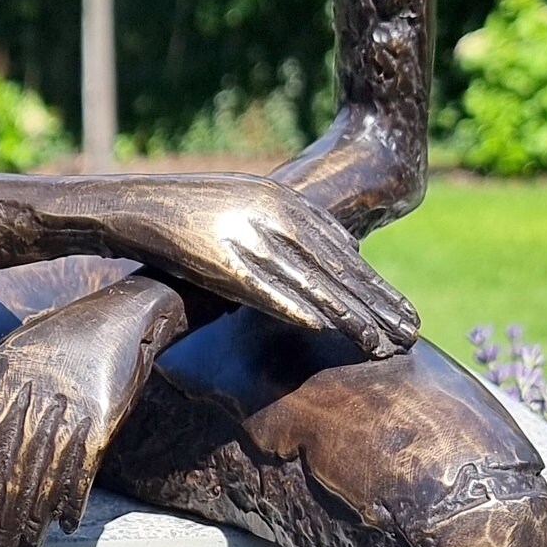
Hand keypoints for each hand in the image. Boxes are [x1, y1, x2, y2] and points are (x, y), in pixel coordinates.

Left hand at [0, 279, 185, 546]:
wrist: (117, 316)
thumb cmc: (51, 344)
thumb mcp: (1, 362)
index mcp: (0, 383)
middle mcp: (30, 396)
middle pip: (8, 473)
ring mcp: (67, 408)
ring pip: (42, 478)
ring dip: (32, 522)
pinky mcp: (101, 417)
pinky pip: (82, 468)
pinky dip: (72, 500)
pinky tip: (65, 525)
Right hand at [115, 177, 418, 351]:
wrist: (134, 203)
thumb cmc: (189, 212)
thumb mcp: (249, 206)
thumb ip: (290, 226)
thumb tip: (334, 254)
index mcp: (284, 201)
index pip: (342, 251)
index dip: (375, 286)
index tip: (403, 313)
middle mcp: (274, 215)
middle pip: (337, 268)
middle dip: (377, 305)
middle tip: (413, 334)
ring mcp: (249, 236)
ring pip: (311, 282)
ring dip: (349, 316)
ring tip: (380, 345)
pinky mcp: (220, 259)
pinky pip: (265, 289)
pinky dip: (295, 308)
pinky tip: (322, 329)